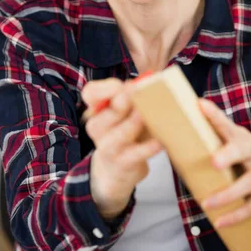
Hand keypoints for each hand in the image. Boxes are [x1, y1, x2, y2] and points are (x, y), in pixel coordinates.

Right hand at [82, 78, 161, 218]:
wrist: (115, 172)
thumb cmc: (125, 135)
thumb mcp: (125, 114)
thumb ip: (134, 97)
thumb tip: (149, 78)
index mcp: (96, 110)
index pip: (90, 93)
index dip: (106, 88)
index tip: (124, 85)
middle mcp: (97, 127)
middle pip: (108, 110)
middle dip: (125, 102)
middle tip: (142, 95)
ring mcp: (108, 147)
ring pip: (120, 133)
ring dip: (135, 123)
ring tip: (149, 116)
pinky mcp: (123, 163)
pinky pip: (136, 153)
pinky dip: (149, 147)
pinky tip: (160, 141)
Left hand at [198, 99, 250, 228]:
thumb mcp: (240, 142)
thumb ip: (217, 135)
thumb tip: (182, 126)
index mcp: (244, 139)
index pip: (228, 125)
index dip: (215, 116)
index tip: (201, 106)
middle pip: (244, 152)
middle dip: (229, 155)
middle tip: (214, 162)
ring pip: (248, 185)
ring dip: (228, 195)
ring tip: (207, 203)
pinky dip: (236, 217)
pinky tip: (220, 223)